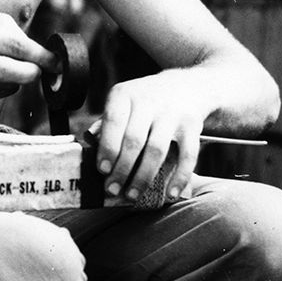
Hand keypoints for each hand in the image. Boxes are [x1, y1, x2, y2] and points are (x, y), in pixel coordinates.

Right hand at [0, 10, 53, 102]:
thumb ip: (17, 36)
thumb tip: (44, 57)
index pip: (15, 47)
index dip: (40, 56)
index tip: (57, 61)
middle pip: (10, 73)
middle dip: (33, 73)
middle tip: (41, 68)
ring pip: (9, 86)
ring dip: (18, 77)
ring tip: (6, 61)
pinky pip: (0, 93)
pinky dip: (6, 84)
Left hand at [92, 72, 211, 203]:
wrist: (187, 85)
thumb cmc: (146, 101)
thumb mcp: (123, 102)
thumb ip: (107, 123)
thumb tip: (89, 146)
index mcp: (125, 94)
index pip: (113, 122)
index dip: (107, 148)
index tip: (102, 170)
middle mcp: (149, 100)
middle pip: (133, 140)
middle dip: (122, 169)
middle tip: (113, 190)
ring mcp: (172, 113)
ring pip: (156, 150)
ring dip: (143, 177)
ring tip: (132, 195)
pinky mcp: (192, 125)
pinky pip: (188, 155)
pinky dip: (180, 176)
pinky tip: (170, 193)